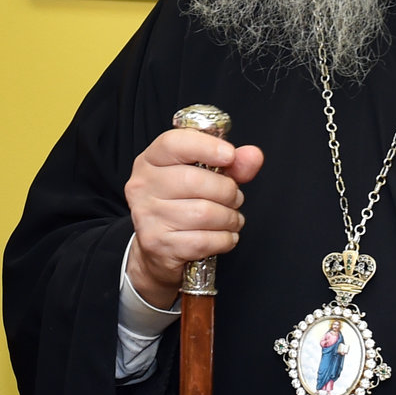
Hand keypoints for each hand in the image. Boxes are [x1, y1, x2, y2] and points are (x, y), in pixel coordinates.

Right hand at [123, 128, 265, 308]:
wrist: (156, 251)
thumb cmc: (182, 206)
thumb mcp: (203, 177)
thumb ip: (231, 164)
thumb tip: (253, 156)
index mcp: (150, 161)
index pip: (173, 143)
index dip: (205, 146)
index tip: (230, 155)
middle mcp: (142, 187)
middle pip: (194, 180)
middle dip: (227, 191)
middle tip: (235, 198)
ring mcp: (147, 217)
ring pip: (203, 213)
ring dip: (229, 218)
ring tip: (232, 219)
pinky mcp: (157, 244)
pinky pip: (204, 240)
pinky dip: (224, 239)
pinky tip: (224, 236)